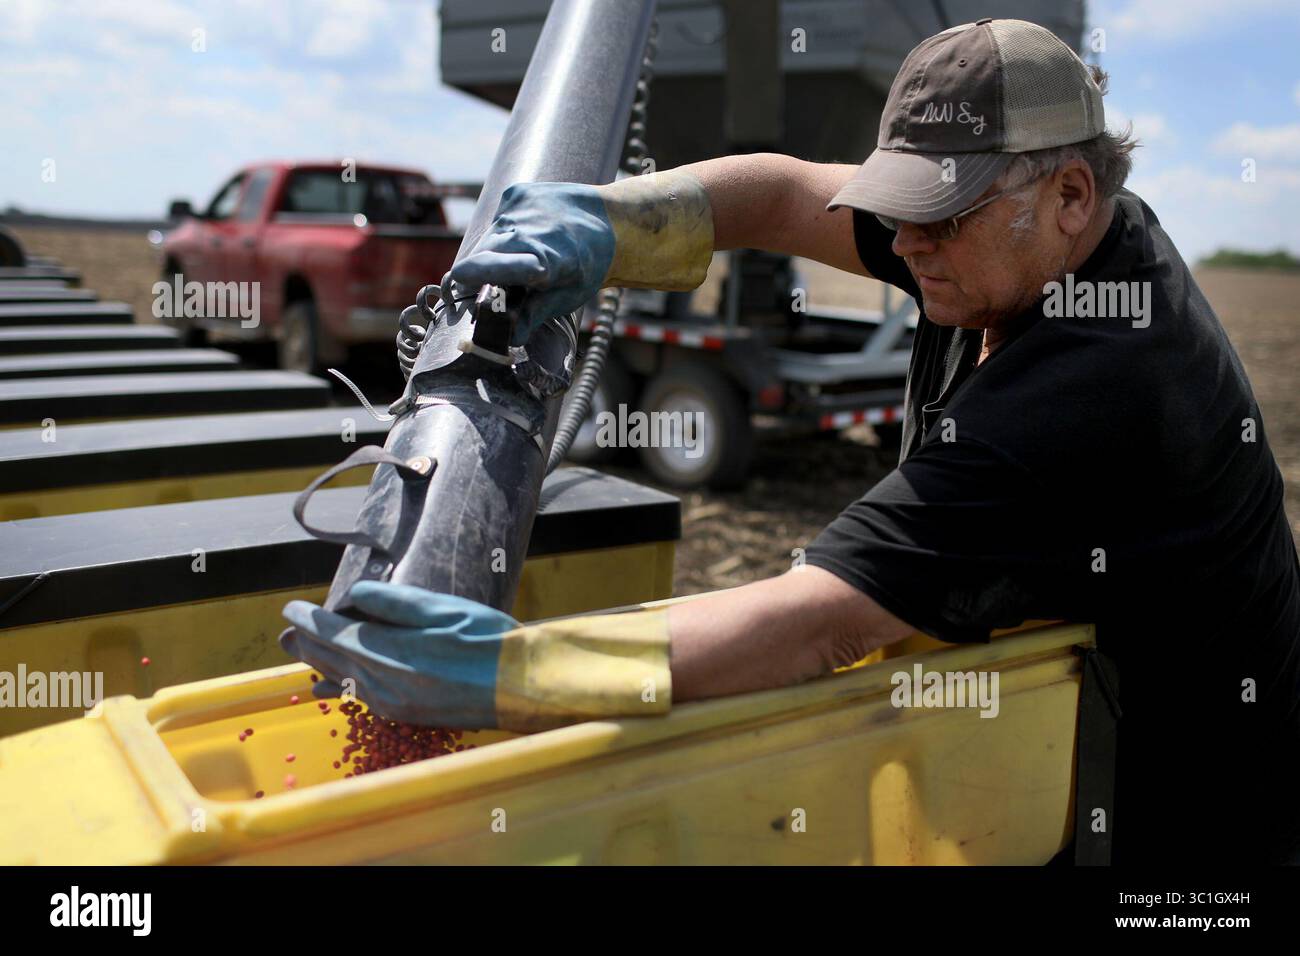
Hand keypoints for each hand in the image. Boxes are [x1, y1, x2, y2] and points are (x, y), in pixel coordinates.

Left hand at [282, 580, 673, 732]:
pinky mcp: (406, 716)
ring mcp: (392, 704)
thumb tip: (353, 597)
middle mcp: (382, 682)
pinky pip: (359, 698)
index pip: (331, 632)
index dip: (308, 618)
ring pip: (341, 681)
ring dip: (318, 665)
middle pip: (329, 660)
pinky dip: (341, 686)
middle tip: (285, 630)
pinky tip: (332, 689)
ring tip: (300, 653)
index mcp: (388, 651)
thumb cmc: (487, 640)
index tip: (290, 607)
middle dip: (305, 642)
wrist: (519, 686)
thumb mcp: (440, 608)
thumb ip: (392, 602)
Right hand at [448, 181, 615, 345]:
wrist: (607, 221)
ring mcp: (520, 208)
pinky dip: (505, 233)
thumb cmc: (588, 264)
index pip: (497, 266)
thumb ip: (535, 313)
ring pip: (488, 237)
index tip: (458, 282)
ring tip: (518, 259)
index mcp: (545, 261)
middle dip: (480, 272)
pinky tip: (527, 235)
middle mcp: (529, 230)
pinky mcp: (516, 194)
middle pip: (483, 254)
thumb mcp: (568, 296)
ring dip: (493, 253)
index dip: (475, 275)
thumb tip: (512, 337)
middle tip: (491, 286)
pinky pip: (498, 220)